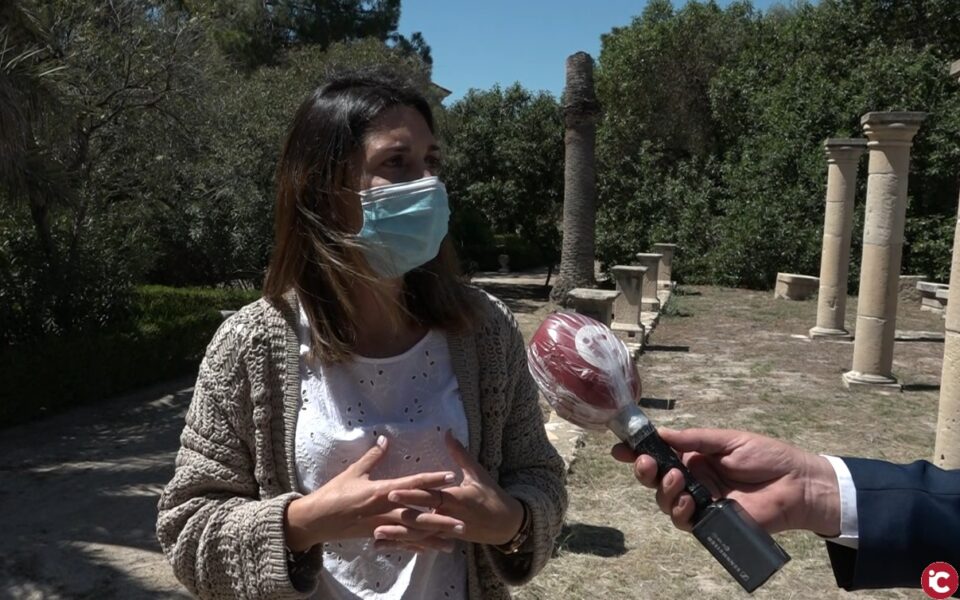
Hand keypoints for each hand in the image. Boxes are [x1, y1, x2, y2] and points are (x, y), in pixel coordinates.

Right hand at [284, 435, 465, 550]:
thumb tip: (386, 440)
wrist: (316, 520)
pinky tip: (431, 549)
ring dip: (434, 537)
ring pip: (413, 533)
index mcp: (381, 491)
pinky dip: (417, 546)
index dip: (433, 480)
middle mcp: (384, 510)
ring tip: (454, 540)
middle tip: (463, 522)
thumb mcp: (353, 472)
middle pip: (419, 515)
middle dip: (442, 519)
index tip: (451, 477)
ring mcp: (382, 526)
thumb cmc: (333, 493)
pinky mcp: (377, 536)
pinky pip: (401, 542)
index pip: (412, 484)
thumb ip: (373, 457)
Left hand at [376, 430, 523, 550]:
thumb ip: (459, 454)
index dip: (411, 495)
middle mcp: (450, 517)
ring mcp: (447, 530)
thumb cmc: (491, 495)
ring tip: (377, 537)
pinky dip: (407, 545)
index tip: (391, 492)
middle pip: (421, 519)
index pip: (430, 496)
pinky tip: (389, 548)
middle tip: (377, 521)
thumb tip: (447, 432)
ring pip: (420, 535)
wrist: (506, 524)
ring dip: (399, 537)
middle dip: (399, 520)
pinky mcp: (446, 538)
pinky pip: (424, 542)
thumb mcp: (477, 473)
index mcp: (456, 498)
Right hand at [611, 428, 839, 535]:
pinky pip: (684, 522)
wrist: (797, 484)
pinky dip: (680, 512)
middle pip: (655, 480)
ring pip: (665, 502)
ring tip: (677, 479)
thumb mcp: (727, 440)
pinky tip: (689, 502)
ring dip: (664, 490)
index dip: (637, 452)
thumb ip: (693, 439)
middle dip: (644, 471)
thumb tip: (661, 433)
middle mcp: (693, 480)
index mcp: (695, 457)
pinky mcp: (711, 523)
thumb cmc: (767, 457)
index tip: (620, 448)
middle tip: (647, 463)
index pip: (660, 454)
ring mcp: (701, 502)